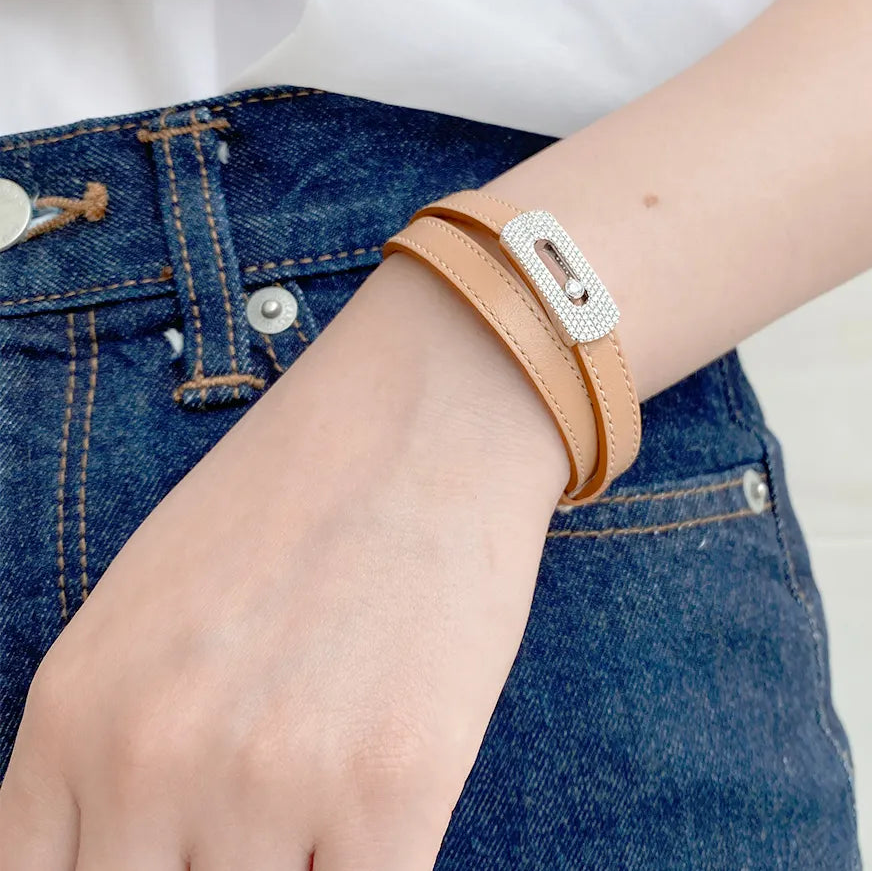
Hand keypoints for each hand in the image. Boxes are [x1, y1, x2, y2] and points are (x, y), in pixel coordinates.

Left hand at [0, 252, 569, 869]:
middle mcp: (150, 760)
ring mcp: (271, 780)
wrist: (428, 415)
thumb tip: (134, 851)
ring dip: (300, 868)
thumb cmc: (300, 497)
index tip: (182, 858)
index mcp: (73, 716)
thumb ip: (111, 750)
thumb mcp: (147, 613)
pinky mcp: (394, 786)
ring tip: (330, 808)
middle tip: (264, 831)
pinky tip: (388, 821)